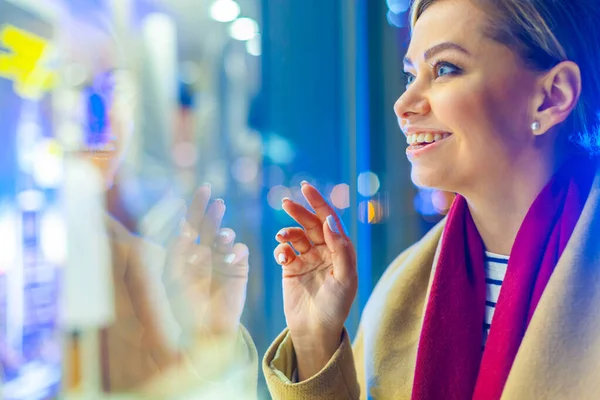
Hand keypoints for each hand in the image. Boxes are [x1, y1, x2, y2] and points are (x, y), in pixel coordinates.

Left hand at [163, 185, 249, 340]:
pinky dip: (236, 249)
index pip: (190, 225)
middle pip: (208, 225)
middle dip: (210, 211)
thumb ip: (171, 255)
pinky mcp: (238, 269)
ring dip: (223, 231)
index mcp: (186, 252)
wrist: (203, 333)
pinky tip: (231, 256)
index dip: (195, 208)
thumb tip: (176, 231)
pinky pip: (240, 252)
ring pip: (224, 236)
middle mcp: (205, 252)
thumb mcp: (169, 279)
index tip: (198, 193)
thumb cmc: (181, 309)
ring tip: (220, 238)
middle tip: (213, 199)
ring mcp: (222, 259)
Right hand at [274, 182, 356, 379]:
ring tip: (282, 237)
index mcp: (340, 250)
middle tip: (286, 202)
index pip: (330, 220)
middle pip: (311, 223)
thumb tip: (330, 222)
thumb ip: (341, 248)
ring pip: (295, 235)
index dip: (319, 203)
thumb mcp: (346, 278)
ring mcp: (307, 259)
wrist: (315, 331)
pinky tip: (282, 256)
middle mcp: (324, 251)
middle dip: (299, 211)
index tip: (306, 188)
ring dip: (288, 231)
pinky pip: (284, 250)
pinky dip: (281, 249)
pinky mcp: (291, 268)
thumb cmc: (336, 306)